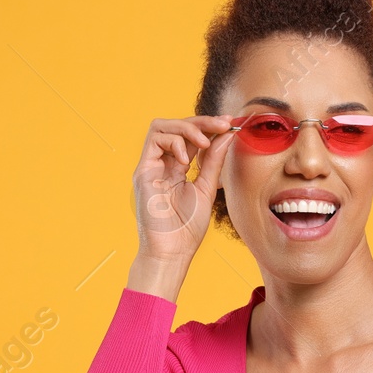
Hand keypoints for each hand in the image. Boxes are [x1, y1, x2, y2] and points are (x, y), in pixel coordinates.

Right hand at [131, 114, 236, 262]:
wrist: (172, 251)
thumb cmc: (187, 228)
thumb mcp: (206, 188)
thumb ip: (213, 161)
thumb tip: (226, 135)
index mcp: (176, 168)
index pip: (191, 137)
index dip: (208, 126)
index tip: (229, 123)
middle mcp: (162, 163)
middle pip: (177, 126)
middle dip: (202, 121)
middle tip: (223, 124)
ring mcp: (151, 165)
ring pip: (163, 126)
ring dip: (188, 128)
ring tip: (205, 143)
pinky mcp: (143, 170)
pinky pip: (155, 139)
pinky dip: (174, 142)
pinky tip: (186, 159)